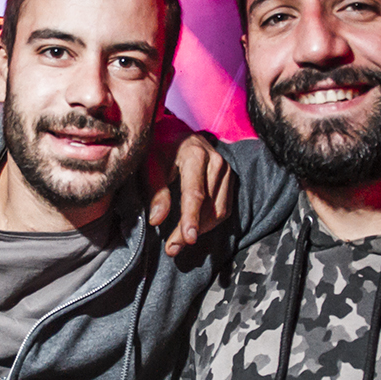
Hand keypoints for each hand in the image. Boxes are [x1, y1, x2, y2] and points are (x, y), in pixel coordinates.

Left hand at [144, 121, 232, 256]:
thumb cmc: (160, 147)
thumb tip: (157, 220)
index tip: (188, 238)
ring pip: (219, 211)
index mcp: (195, 155)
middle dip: (191, 230)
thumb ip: (155, 191)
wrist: (176, 132)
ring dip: (201, 230)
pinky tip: (193, 227)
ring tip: (179, 242)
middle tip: (172, 248)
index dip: (191, 218)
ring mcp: (226, 170)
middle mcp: (216, 162)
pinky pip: (224, 208)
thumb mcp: (150, 164)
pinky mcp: (230, 179)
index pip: (195, 193)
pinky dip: (209, 222)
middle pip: (208, 207)